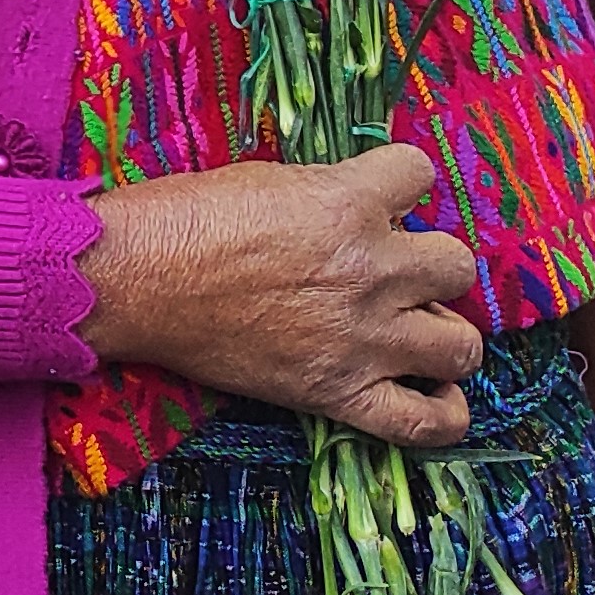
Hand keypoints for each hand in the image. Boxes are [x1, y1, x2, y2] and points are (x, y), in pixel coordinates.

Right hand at [77, 146, 480, 447]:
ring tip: (410, 331)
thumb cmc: (183, 220)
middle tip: (390, 274)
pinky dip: (442, 415)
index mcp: (349, 202)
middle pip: (457, 264)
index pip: (421, 172)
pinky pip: (424, 422)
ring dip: (441, 333)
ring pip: (461, 344)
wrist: (133, 280)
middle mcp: (370, 270)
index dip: (400, 185)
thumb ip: (328, 194)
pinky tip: (435, 396)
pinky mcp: (337, 391)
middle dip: (427, 266)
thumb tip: (360, 214)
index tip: (377, 201)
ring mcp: (361, 338)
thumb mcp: (266, 180)